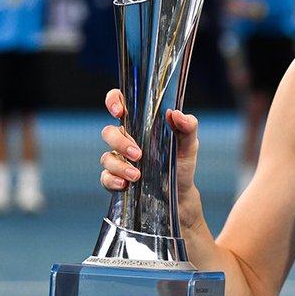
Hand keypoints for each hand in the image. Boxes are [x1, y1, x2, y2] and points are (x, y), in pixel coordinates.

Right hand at [99, 90, 201, 223]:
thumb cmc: (182, 163)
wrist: (180, 194)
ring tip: (137, 175)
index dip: (113, 101)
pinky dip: (112, 180)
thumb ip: (188, 126)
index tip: (119, 112)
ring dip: (119, 165)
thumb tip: (176, 114)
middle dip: (120, 142)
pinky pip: (105, 177)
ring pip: (106, 156)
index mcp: (141, 125)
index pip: (120, 104)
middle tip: (138, 154)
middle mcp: (127, 140)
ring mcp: (119, 160)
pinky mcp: (116, 179)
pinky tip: (125, 184)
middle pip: (109, 132)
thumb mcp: (189, 144)